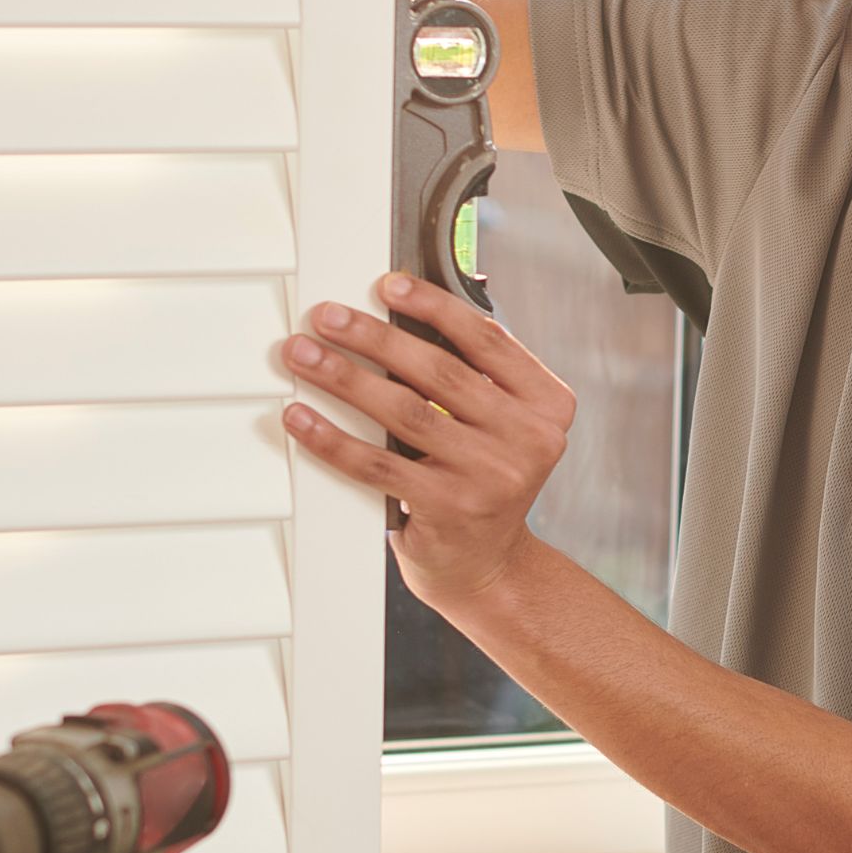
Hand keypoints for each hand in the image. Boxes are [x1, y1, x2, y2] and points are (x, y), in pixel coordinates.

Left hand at [281, 273, 576, 607]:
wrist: (488, 566)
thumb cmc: (484, 483)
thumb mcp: (502, 425)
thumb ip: (476, 378)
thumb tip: (402, 319)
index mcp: (547, 406)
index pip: (488, 340)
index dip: (434, 307)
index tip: (388, 286)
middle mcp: (529, 439)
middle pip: (440, 371)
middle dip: (374, 337)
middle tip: (327, 317)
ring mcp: (491, 477)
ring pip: (405, 412)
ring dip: (345, 378)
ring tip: (305, 355)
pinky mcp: (449, 509)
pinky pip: (378, 464)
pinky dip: (333, 438)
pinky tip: (303, 418)